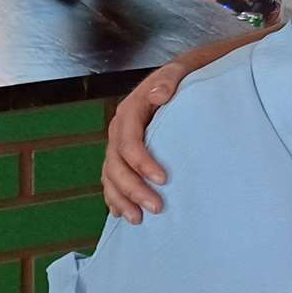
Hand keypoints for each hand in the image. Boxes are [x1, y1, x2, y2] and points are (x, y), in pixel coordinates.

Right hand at [102, 61, 186, 222]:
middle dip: (133, 189)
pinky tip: (122, 214)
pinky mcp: (124, 155)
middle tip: (156, 208)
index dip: (142, 163)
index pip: (129, 143)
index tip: (163, 180)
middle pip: (116, 165)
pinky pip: (112, 179)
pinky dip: (115, 198)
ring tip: (138, 220)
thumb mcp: (176, 72)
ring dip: (121, 200)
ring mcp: (118, 144)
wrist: (178, 79)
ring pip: (110, 177)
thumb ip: (168, 80)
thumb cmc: (181, 78)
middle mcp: (119, 130)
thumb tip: (159, 94)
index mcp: (129, 112)